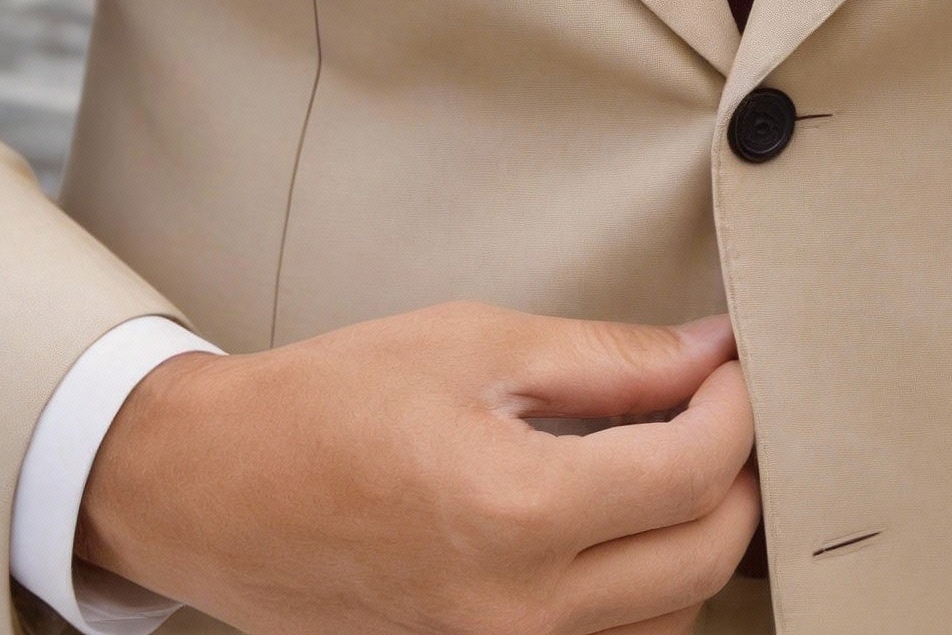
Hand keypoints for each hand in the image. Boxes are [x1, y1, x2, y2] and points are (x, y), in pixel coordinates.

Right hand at [76, 303, 758, 634]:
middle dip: (737, 474)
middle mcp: (518, 614)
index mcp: (514, 514)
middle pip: (705, 559)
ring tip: (670, 459)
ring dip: (695, 539)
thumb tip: (705, 352)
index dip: (737, 407)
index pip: (692, 473)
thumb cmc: (327, 405)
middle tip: (719, 406)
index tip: (735, 364)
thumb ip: (606, 358)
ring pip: (671, 620)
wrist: (214, 489)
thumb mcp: (474, 344)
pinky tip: (619, 526)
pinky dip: (644, 592)